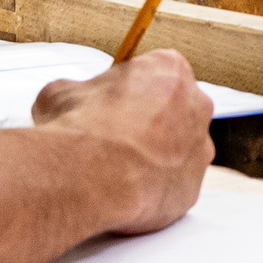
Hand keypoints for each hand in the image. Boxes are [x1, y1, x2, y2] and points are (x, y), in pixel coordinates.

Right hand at [32, 49, 213, 234]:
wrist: (89, 177)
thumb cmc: (81, 128)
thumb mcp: (63, 93)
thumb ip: (80, 92)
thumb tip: (70, 99)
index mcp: (170, 70)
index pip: (156, 72)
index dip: (131, 89)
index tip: (113, 103)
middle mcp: (196, 106)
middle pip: (175, 111)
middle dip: (149, 122)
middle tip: (116, 137)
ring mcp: (199, 150)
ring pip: (178, 151)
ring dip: (154, 157)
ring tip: (117, 169)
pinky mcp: (192, 188)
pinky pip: (173, 186)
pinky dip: (154, 189)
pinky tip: (126, 191)